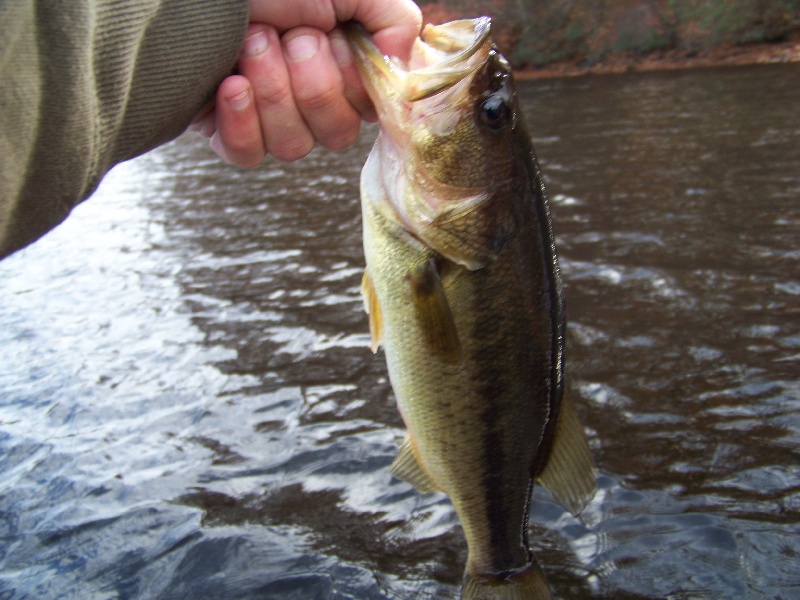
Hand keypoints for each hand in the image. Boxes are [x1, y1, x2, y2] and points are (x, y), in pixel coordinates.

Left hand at [190, 0, 421, 166]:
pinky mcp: (228, 130)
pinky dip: (241, 121)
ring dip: (274, 90)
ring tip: (252, 42)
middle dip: (313, 84)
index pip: (371, 109)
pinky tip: (231, 83)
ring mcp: (269, 117)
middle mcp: (310, 97)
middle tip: (291, 37)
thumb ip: (393, 17)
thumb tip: (406, 65)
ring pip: (293, 146)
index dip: (354, 83)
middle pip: (336, 135)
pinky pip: (246, 156)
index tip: (335, 40)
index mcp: (344, 66)